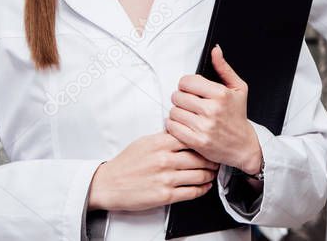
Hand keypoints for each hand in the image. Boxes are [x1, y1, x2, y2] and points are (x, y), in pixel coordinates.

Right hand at [86, 132, 217, 211]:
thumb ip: (165, 137)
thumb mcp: (145, 141)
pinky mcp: (165, 195)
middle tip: (217, 158)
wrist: (109, 184)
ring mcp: (166, 178)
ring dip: (210, 174)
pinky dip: (203, 189)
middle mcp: (164, 160)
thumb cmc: (126, 163)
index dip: (204, 140)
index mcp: (160, 143)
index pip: (191, 137)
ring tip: (213, 172)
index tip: (210, 141)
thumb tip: (184, 130)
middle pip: (199, 157)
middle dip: (211, 158)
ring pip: (199, 175)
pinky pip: (192, 192)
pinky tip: (205, 186)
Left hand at [167, 45, 262, 175]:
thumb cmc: (238, 116)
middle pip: (178, 96)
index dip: (186, 84)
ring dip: (177, 112)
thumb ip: (223, 68)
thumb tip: (215, 50)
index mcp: (221, 94)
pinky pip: (173, 127)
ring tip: (187, 114)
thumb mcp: (238, 88)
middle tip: (188, 103)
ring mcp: (204, 127)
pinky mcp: (197, 141)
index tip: (190, 89)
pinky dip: (174, 125)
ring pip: (173, 112)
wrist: (243, 146)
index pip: (187, 81)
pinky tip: (184, 125)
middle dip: (181, 98)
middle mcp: (212, 110)